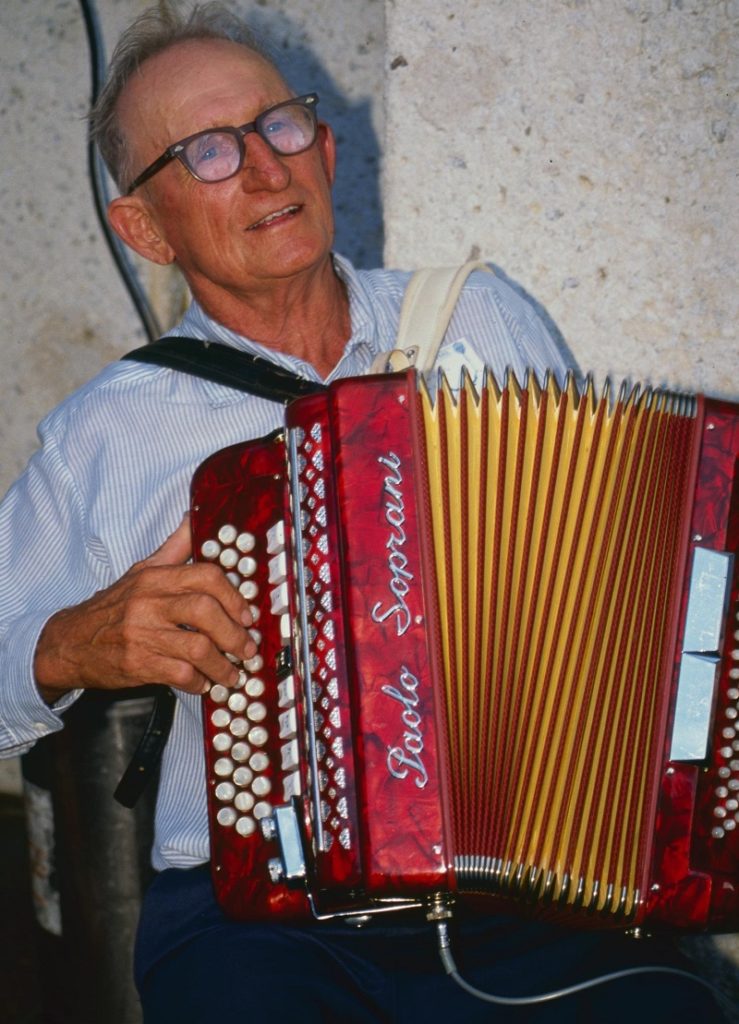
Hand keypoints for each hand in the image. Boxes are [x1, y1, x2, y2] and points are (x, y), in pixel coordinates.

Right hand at [34, 516, 256, 702]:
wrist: (69, 642)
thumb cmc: (113, 607)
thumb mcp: (141, 570)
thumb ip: (174, 547)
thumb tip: (195, 516)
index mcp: (154, 578)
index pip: (206, 576)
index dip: (234, 596)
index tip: (248, 615)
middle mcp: (149, 603)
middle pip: (205, 612)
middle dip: (234, 634)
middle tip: (247, 648)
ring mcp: (142, 634)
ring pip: (197, 648)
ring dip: (223, 665)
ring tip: (232, 673)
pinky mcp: (137, 664)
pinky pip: (180, 675)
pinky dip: (199, 682)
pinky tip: (204, 683)